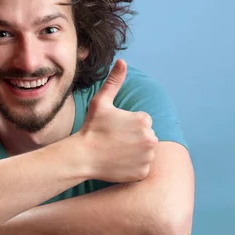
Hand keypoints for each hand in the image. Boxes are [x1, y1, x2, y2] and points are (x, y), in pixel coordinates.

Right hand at [78, 59, 157, 182]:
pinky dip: (133, 167)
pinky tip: (118, 163)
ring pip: (145, 152)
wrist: (83, 157)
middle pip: (146, 137)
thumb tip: (122, 61)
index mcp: (144, 121)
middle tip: (114, 141)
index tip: (114, 129)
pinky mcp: (142, 172)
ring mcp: (147, 158)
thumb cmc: (91, 128)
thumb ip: (114, 81)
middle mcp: (150, 139)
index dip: (128, 125)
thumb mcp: (101, 102)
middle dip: (133, 138)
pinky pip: (142, 168)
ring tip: (116, 151)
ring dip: (135, 152)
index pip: (143, 122)